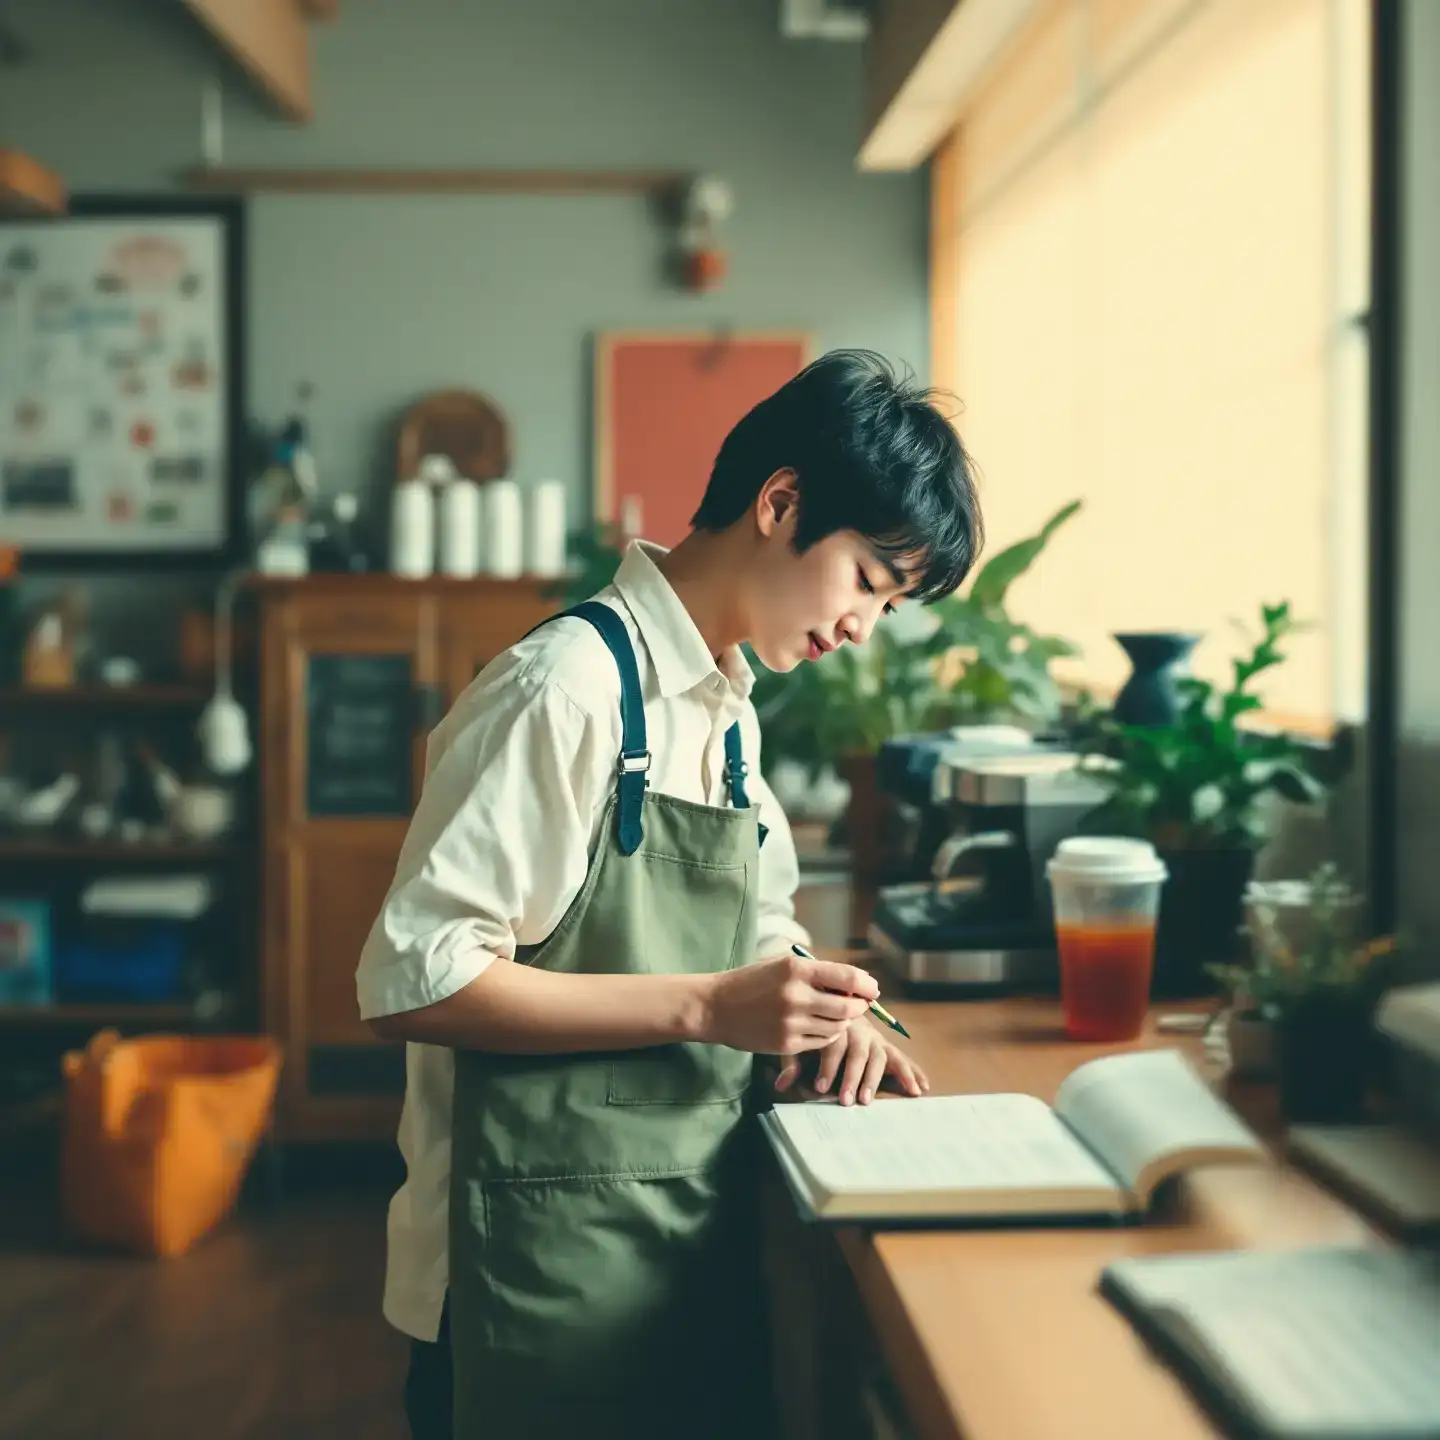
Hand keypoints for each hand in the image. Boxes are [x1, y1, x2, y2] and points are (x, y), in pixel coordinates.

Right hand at [702, 952, 877, 1055]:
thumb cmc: (751, 981)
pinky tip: (819, 1027)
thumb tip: (854, 982)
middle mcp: (796, 995)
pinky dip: (827, 1036)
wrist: (715, 1007)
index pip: (847, 977)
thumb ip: (816, 971)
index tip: (872, 989)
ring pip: (837, 1027)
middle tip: (859, 1005)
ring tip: (837, 1015)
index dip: (866, 984)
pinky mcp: (786, 1044)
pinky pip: (821, 1043)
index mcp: (796, 969)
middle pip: (848, 1006)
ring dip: (843, 1022)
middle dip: (859, 1007)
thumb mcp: (781, 964)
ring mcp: (791, 1022)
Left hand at [775, 1018, 929, 1105]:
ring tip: (867, 1100)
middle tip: (845, 1100)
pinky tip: (920, 1087)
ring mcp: (874, 1036)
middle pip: (857, 1051)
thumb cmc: (812, 1028)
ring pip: (878, 1055)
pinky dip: (912, 1071)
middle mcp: (857, 1027)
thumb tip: (781, 1086)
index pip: (833, 1043)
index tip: (819, 1087)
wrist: (831, 1002)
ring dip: (874, 1079)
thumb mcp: (799, 1041)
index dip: (827, 1066)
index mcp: (835, 1023)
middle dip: (851, 1077)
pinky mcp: (885, 1045)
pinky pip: (900, 1057)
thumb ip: (792, 1061)